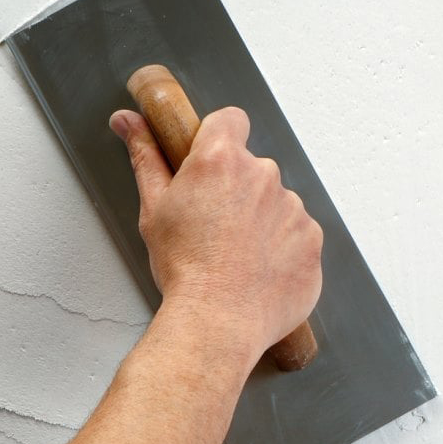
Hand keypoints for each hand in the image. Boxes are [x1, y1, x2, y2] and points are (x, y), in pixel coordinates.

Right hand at [109, 106, 322, 362]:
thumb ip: (146, 156)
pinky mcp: (313, 238)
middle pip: (253, 168)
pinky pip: (298, 233)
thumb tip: (128, 121)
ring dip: (263, 220)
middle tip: (216, 226)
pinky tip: (260, 270)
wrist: (218, 323)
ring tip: (238, 255)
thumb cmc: (183, 269)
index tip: (212, 162)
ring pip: (277, 202)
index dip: (220, 137)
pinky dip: (284, 247)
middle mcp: (263, 174)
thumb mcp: (153, 208)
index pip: (231, 120)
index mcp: (221, 159)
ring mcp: (293, 206)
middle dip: (238, 189)